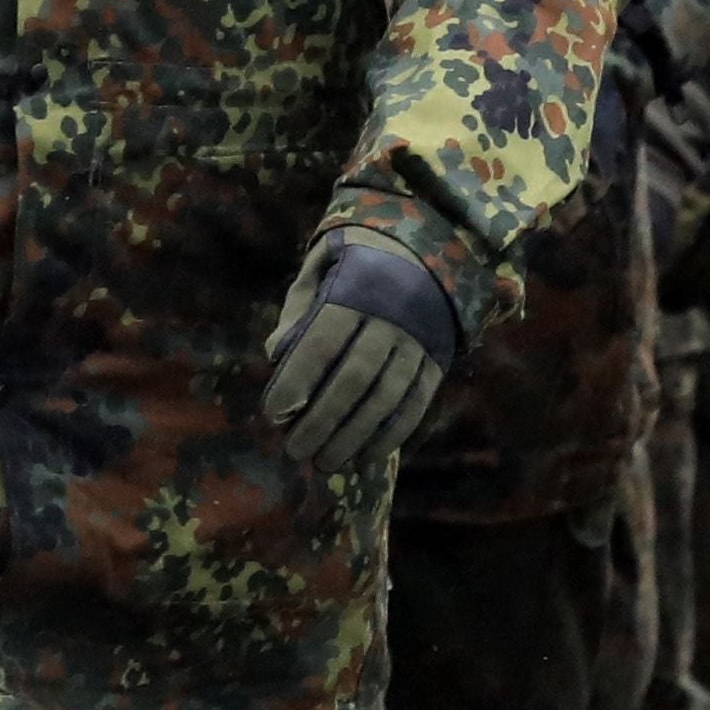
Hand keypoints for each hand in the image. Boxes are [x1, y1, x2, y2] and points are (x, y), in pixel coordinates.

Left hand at [263, 233, 465, 481]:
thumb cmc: (358, 261)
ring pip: (386, 398)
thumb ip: (298, 308)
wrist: (431, 247)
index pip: (322, 343)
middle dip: (321, 421)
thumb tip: (275, 355)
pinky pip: (416, 404)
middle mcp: (390, 319)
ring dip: (353, 437)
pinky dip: (391, 435)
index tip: (273, 414)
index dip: (296, 382)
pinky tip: (365, 457)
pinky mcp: (437, 360)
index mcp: (356, 291)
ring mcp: (418, 342)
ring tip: (325, 462)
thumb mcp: (322, 266)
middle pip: (353, 379)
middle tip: (295, 451)